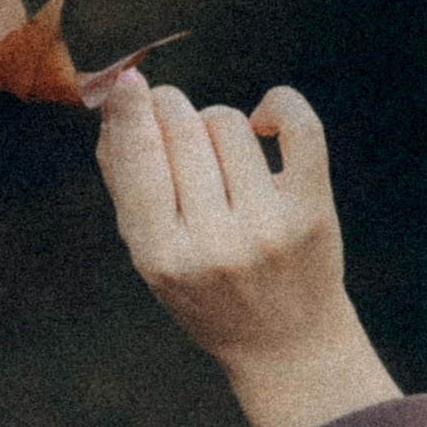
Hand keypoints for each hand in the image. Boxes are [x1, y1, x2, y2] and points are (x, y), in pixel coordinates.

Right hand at [93, 73, 401, 426]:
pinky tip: (265, 120)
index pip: (140, 157)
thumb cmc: (208, 294)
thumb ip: (127, 189)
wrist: (288, 345)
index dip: (131, 108)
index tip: (129, 82)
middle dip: (171, 107)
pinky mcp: (313, 211)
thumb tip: (113, 112)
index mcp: (163, 256)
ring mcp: (267, 227)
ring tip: (220, 150)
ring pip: (229, 122)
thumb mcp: (152, 258)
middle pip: (183, 127)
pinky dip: (279, 105)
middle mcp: (214, 243)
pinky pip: (299, 126)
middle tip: (172, 114)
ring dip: (217, 122)